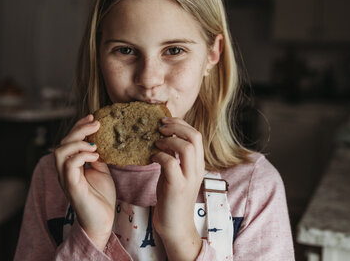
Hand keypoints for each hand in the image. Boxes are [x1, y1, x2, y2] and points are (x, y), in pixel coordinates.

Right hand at [54, 115, 115, 249]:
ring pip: (60, 152)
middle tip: (96, 123)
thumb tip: (97, 141)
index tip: (93, 117)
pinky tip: (95, 156)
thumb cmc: (101, 197)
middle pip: (63, 142)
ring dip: (78, 142)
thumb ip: (96, 156)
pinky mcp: (71, 186)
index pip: (68, 140)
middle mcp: (64, 170)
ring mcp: (65, 178)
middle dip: (79, 129)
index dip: (78, 126)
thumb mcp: (101, 170)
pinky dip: (81, 156)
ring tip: (94, 143)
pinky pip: (69, 165)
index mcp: (70, 165)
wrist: (103, 221)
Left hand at [152, 117, 204, 260]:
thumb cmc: (172, 199)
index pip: (196, 135)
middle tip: (160, 126)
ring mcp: (188, 178)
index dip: (181, 124)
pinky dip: (159, 156)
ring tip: (156, 142)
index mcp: (198, 164)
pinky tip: (151, 158)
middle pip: (194, 136)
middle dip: (176, 126)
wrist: (175, 227)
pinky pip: (170, 163)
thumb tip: (164, 138)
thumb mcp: (176, 174)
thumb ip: (174, 157)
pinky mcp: (177, 187)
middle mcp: (197, 169)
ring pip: (187, 147)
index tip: (165, 122)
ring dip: (169, 140)